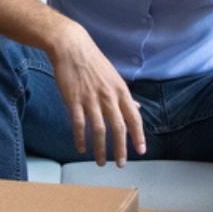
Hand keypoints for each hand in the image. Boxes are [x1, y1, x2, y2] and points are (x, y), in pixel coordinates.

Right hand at [45, 22, 146, 166]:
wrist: (72, 47)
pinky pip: (79, 124)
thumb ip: (124, 95)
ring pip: (99, 130)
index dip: (138, 136)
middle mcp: (108, 97)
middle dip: (121, 149)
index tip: (141, 151)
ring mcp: (91, 99)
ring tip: (100, 162)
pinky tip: (81, 148)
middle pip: (118, 128)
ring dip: (101, 149)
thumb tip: (137, 108)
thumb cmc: (93, 62)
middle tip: (120, 164)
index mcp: (120, 91)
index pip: (134, 118)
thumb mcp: (114, 77)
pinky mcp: (74, 100)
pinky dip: (81, 138)